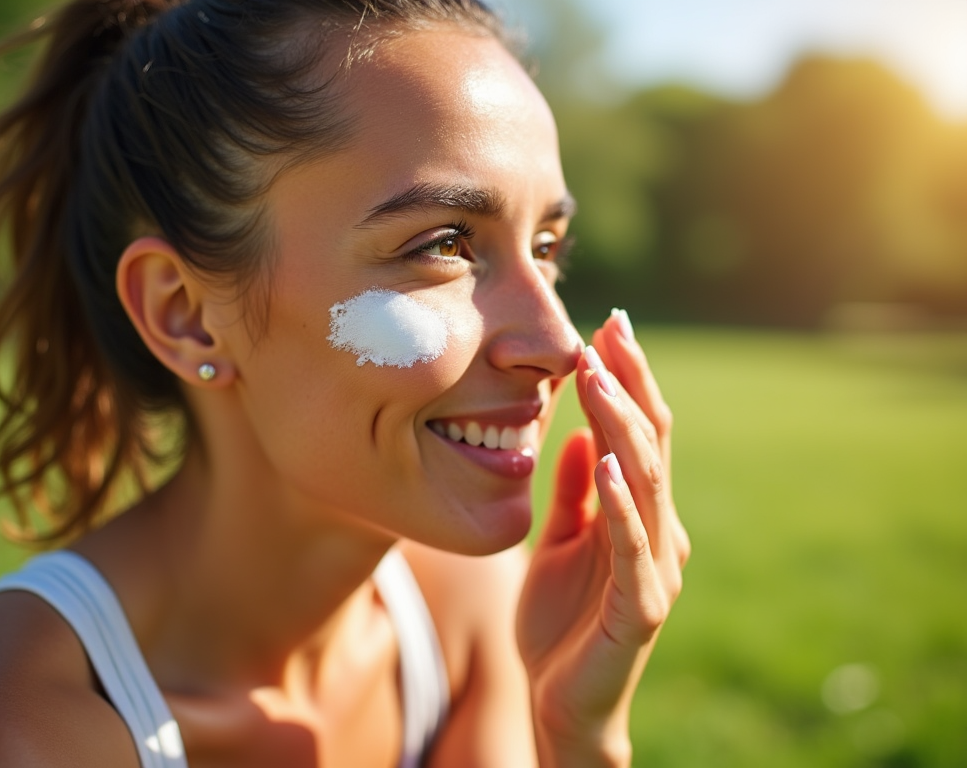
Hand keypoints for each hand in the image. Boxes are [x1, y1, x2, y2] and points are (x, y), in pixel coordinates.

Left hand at [516, 310, 689, 766]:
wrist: (563, 702)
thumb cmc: (563, 624)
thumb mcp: (559, 544)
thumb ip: (574, 495)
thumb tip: (581, 438)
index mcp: (639, 514)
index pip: (638, 435)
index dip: (626, 382)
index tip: (605, 328)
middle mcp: (658, 532)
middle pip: (650, 444)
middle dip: (631, 384)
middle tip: (610, 328)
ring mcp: (654, 568)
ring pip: (646, 483)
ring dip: (621, 427)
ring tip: (598, 376)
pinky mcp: (642, 608)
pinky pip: (632, 548)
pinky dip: (620, 504)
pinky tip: (605, 464)